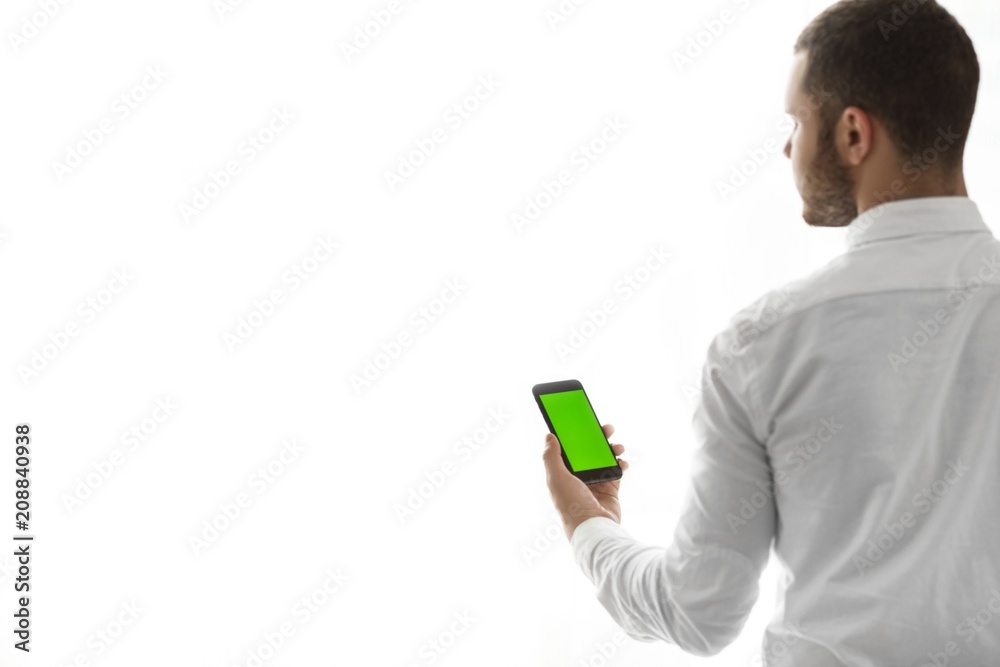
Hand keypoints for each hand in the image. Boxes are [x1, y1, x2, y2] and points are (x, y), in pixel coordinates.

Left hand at [542, 423, 628, 540]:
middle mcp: (579, 478)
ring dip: (612, 449)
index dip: (575, 436)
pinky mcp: (610, 490)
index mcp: (563, 474)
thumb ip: (551, 457)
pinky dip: (621, 464)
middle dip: (598, 438)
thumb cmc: (571, 505)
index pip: (568, 450)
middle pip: (589, 452)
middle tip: (606, 429)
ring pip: (605, 459)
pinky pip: (617, 471)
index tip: (582, 422)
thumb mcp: (556, 478)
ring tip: (618, 446)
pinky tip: (623, 461)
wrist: (594, 528)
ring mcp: (595, 484)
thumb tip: (549, 436)